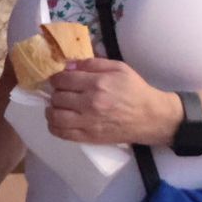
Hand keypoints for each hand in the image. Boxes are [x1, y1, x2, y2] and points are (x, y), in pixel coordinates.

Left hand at [44, 58, 177, 145]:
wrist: (150, 117)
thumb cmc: (135, 90)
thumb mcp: (118, 68)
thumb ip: (92, 63)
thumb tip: (68, 64)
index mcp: (97, 84)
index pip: (62, 80)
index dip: (56, 78)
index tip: (59, 79)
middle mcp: (90, 104)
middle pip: (57, 97)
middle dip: (55, 93)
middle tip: (61, 92)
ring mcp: (88, 122)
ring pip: (55, 117)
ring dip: (51, 110)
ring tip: (56, 106)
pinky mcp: (89, 137)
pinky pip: (62, 134)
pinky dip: (54, 127)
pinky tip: (57, 121)